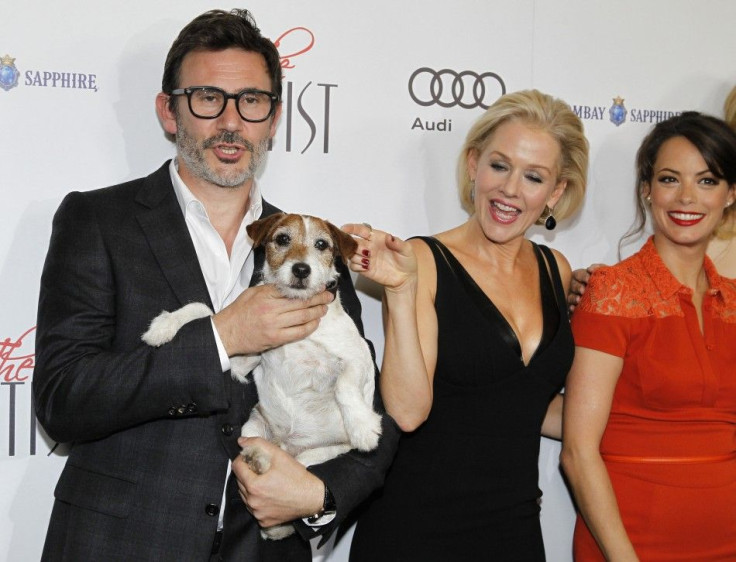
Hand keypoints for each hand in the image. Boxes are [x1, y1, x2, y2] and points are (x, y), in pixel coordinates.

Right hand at [213, 284, 333, 355]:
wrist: (226, 332)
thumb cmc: (238, 312)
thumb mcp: (252, 293)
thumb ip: (271, 290)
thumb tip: (289, 287)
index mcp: (266, 295)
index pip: (292, 290)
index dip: (309, 289)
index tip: (319, 287)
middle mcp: (271, 309)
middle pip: (301, 302)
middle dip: (318, 299)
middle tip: (328, 296)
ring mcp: (275, 325)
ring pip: (303, 317)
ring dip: (317, 312)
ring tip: (324, 308)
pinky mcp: (276, 339)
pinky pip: (298, 333)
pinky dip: (309, 327)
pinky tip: (315, 323)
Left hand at [232, 437, 323, 527]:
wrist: (312, 497)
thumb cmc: (297, 477)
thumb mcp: (279, 455)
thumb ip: (258, 445)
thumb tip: (242, 441)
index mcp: (254, 486)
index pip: (236, 467)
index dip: (243, 459)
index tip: (251, 457)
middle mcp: (253, 502)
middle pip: (239, 482)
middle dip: (247, 473)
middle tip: (261, 468)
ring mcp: (258, 513)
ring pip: (245, 496)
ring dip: (250, 487)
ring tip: (265, 481)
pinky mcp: (264, 521)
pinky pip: (254, 508)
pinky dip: (257, 500)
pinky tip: (269, 494)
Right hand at [342, 223, 416, 292]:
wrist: (405, 278)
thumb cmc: (406, 261)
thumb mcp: (406, 250)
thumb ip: (398, 243)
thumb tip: (389, 237)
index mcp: (378, 237)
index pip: (362, 230)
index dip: (352, 228)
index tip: (345, 228)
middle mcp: (369, 246)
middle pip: (353, 242)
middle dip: (353, 245)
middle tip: (364, 251)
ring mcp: (366, 258)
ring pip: (351, 254)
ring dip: (355, 256)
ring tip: (367, 260)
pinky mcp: (364, 269)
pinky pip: (353, 266)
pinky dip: (356, 266)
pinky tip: (366, 267)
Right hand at [567, 263, 603, 312]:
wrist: (608, 298)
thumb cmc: (604, 283)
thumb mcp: (604, 273)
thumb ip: (600, 268)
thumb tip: (592, 268)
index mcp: (582, 276)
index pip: (579, 274)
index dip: (583, 276)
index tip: (588, 279)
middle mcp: (576, 285)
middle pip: (573, 285)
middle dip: (578, 287)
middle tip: (583, 290)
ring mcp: (574, 295)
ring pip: (570, 296)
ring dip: (574, 297)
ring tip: (579, 300)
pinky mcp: (574, 305)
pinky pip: (570, 306)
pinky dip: (571, 307)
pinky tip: (573, 308)